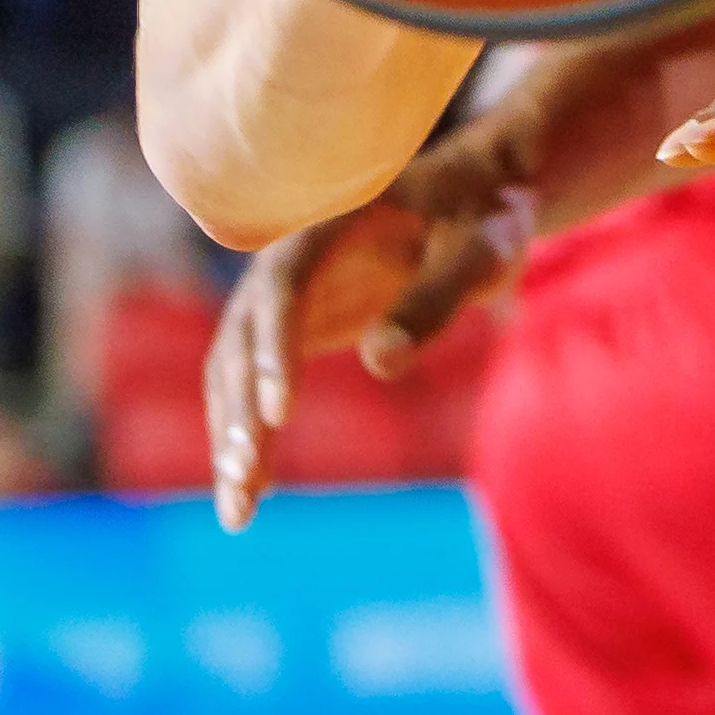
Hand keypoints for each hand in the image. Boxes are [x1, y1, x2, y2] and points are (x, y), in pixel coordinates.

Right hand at [203, 116, 536, 532]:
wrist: (470, 202)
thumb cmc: (482, 220)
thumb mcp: (483, 250)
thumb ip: (437, 297)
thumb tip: (381, 363)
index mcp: (334, 222)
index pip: (286, 282)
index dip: (275, 345)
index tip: (280, 411)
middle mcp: (289, 257)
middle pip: (244, 334)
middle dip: (241, 408)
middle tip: (248, 476)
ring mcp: (281, 298)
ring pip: (233, 370)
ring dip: (231, 436)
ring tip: (240, 512)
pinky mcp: (287, 333)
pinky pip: (250, 387)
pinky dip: (245, 436)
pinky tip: (250, 495)